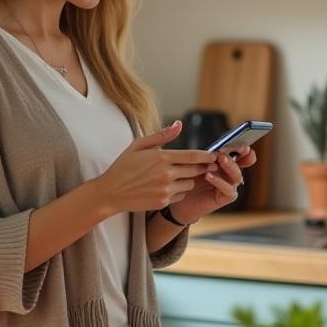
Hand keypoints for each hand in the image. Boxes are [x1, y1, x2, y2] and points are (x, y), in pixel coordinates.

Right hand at [91, 121, 215, 214]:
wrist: (110, 192)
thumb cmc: (123, 166)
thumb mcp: (139, 145)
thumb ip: (161, 135)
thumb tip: (179, 124)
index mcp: (161, 157)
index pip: (193, 156)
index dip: (207, 156)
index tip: (215, 155)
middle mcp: (166, 174)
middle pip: (195, 170)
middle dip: (202, 167)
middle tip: (206, 165)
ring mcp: (165, 190)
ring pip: (190, 184)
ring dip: (189, 179)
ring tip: (180, 175)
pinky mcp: (163, 201)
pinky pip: (181, 195)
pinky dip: (179, 191)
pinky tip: (169, 186)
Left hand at [170, 147, 255, 224]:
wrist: (180, 198)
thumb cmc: (189, 178)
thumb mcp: (197, 163)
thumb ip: (208, 156)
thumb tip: (217, 148)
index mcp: (226, 164)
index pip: (240, 155)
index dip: (245, 151)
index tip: (245, 146)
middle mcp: (230, 174)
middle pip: (240, 164)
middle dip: (237, 156)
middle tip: (227, 150)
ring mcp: (230, 186)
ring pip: (236, 176)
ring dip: (229, 166)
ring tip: (219, 160)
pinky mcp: (226, 197)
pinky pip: (229, 190)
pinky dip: (220, 182)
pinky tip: (209, 176)